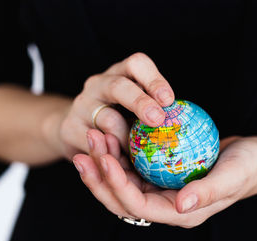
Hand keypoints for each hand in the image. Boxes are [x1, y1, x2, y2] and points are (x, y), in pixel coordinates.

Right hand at [44, 52, 174, 158]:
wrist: (74, 131)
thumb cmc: (117, 119)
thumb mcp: (135, 109)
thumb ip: (154, 110)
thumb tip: (187, 124)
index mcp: (119, 74)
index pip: (136, 64)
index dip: (154, 80)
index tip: (169, 100)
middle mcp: (98, 84)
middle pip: (119, 86)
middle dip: (140, 103)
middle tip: (158, 120)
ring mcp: (81, 104)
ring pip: (106, 117)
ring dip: (126, 137)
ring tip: (139, 152)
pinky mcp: (69, 128)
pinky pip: (94, 141)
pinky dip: (110, 151)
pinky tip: (120, 159)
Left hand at [73, 131, 256, 227]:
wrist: (254, 158)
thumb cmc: (247, 167)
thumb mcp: (232, 176)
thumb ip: (207, 192)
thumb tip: (180, 204)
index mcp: (180, 212)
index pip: (138, 206)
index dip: (116, 185)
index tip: (105, 158)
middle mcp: (166, 205)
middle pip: (121, 199)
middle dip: (100, 176)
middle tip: (86, 148)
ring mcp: (162, 190)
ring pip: (122, 184)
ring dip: (103, 164)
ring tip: (92, 138)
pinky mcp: (162, 175)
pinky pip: (133, 168)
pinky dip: (118, 154)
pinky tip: (109, 136)